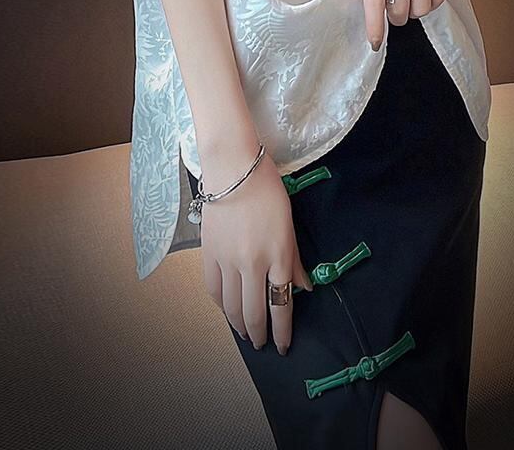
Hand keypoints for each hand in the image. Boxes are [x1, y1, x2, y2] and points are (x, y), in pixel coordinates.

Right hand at [198, 143, 314, 354]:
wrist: (234, 168)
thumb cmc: (267, 189)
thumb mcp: (289, 224)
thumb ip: (294, 260)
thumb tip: (304, 288)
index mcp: (278, 256)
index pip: (281, 305)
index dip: (282, 331)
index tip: (283, 345)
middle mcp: (252, 264)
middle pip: (254, 312)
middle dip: (261, 334)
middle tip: (264, 344)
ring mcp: (228, 260)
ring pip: (231, 307)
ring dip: (239, 325)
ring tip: (246, 333)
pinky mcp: (209, 254)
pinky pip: (214, 289)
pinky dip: (221, 305)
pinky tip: (226, 309)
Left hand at [358, 0, 448, 46]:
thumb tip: (372, 9)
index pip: (374, 2)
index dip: (375, 28)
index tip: (375, 44)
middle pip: (400, 9)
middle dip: (395, 18)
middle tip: (392, 10)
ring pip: (421, 8)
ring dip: (412, 12)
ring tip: (406, 1)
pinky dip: (429, 3)